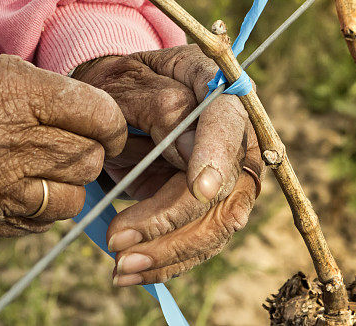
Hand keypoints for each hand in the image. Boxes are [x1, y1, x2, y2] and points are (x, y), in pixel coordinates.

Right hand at [0, 34, 125, 235]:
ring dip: (72, 182)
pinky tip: (27, 183)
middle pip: (89, 159)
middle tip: (83, 140)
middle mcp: (2, 143)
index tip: (109, 122)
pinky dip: (43, 206)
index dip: (114, 120)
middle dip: (98, 150)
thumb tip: (84, 107)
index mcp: (9, 91)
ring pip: (71, 199)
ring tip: (54, 164)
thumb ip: (39, 84)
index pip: (98, 115)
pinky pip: (36, 223)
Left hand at [72, 45, 262, 284]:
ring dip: (169, 252)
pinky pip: (201, 240)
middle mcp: (236, 134)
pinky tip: (131, 273)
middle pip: (226, 187)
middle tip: (120, 240)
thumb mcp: (129, 81)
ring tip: (120, 267)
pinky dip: (167, 261)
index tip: (200, 189)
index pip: (229, 124)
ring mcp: (229, 173)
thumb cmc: (124, 82)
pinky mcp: (212, 205)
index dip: (218, 157)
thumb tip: (191, 151)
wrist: (120, 97)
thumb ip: (160, 107)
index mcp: (218, 88)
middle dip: (175, 220)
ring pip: (217, 224)